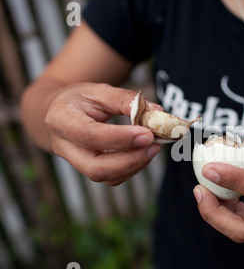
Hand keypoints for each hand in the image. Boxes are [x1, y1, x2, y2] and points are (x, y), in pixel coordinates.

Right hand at [45, 83, 162, 185]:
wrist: (62, 111)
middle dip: (130, 160)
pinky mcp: (89, 170)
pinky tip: (144, 151)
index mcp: (61, 120)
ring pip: (107, 176)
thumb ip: (127, 100)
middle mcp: (64, 147)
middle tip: (154, 144)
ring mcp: (76, 163)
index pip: (90, 135)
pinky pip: (113, 177)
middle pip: (96, 168)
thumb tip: (157, 113)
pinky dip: (133, 167)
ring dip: (135, 164)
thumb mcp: (100, 91)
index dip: (121, 138)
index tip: (147, 134)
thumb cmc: (81, 99)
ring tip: (154, 145)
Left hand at [193, 128, 243, 242]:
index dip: (235, 179)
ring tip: (204, 187)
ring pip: (238, 230)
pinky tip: (218, 191)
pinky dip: (223, 209)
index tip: (210, 168)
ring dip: (215, 212)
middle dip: (214, 214)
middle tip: (198, 190)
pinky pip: (239, 224)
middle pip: (243, 230)